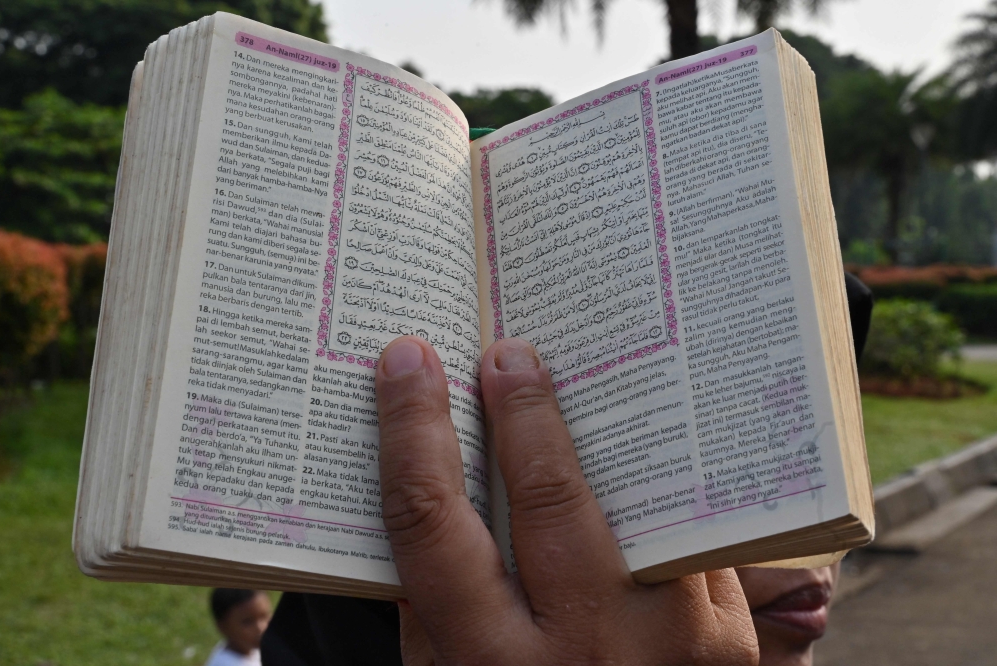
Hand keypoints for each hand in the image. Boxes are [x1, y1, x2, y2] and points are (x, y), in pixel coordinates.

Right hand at [375, 336, 758, 664]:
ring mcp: (668, 641)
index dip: (412, 430)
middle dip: (522, 410)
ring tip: (573, 379)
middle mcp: (582, 648)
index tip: (407, 362)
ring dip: (602, 430)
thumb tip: (432, 477)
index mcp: (489, 663)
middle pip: (547, 495)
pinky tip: (638, 436)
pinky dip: (660, 479)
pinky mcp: (727, 636)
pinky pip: (686, 534)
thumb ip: (434, 598)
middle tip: (505, 351)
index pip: (434, 523)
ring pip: (635, 502)